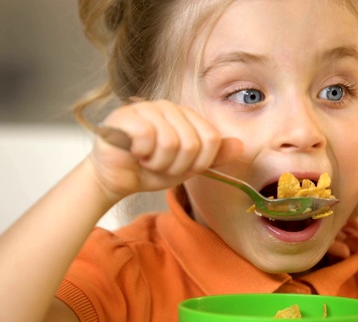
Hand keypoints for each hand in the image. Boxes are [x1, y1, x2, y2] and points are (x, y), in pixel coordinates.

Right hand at [89, 100, 242, 199]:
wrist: (118, 178)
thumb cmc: (150, 169)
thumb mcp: (188, 167)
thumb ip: (213, 156)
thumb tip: (240, 146)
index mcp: (187, 116)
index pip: (211, 140)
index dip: (197, 163)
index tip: (180, 166)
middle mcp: (169, 107)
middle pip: (192, 143)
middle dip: (175, 166)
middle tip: (159, 164)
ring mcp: (147, 108)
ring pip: (170, 142)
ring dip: (157, 162)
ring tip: (146, 159)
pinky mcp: (125, 115)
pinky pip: (147, 136)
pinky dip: (142, 153)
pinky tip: (134, 152)